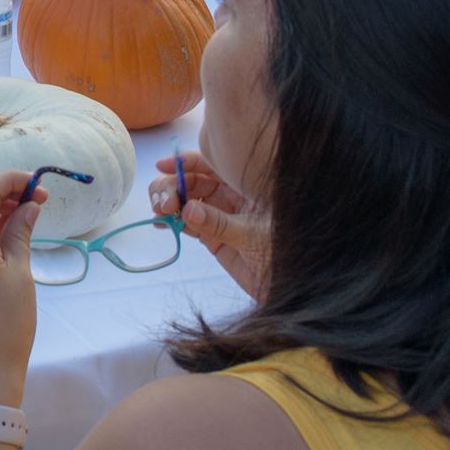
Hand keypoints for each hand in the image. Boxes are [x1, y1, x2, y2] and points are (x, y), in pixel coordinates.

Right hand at [151, 150, 268, 297]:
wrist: (290, 286)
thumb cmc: (282, 254)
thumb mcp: (253, 235)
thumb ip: (219, 223)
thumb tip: (187, 209)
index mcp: (244, 186)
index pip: (211, 164)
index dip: (185, 162)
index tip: (163, 167)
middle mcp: (230, 197)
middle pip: (193, 182)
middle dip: (172, 188)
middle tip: (162, 204)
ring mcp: (220, 217)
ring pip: (186, 201)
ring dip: (168, 203)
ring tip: (159, 213)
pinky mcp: (213, 237)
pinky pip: (188, 223)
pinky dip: (172, 222)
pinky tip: (162, 223)